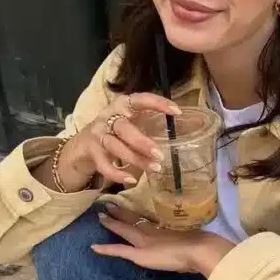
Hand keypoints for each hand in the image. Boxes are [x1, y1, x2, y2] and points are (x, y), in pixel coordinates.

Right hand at [60, 92, 180, 190]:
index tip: (177, 111)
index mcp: (122, 105)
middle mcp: (108, 117)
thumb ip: (156, 123)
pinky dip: (117, 174)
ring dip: (135, 159)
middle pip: (123, 128)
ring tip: (155, 168)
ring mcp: (98, 135)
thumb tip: (194, 124)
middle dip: (142, 142)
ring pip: (115, 147)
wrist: (84, 144)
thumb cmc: (118, 131)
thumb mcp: (135, 122)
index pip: (139, 99)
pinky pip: (104, 165)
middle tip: (161, 154)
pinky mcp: (92, 153)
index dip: (157, 103)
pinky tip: (132, 180)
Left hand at [93, 205, 234, 275]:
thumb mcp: (194, 237)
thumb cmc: (201, 244)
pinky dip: (106, 249)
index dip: (134, 212)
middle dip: (120, 212)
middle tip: (108, 203)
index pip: (144, 218)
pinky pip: (119, 250)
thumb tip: (192, 236)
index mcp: (163, 227)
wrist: (199, 249)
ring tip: (100, 215)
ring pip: (123, 229)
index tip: (127, 204)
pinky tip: (93, 247)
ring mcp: (144, 241)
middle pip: (132, 219)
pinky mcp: (139, 254)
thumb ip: (189, 235)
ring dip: (111, 222)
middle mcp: (151, 231)